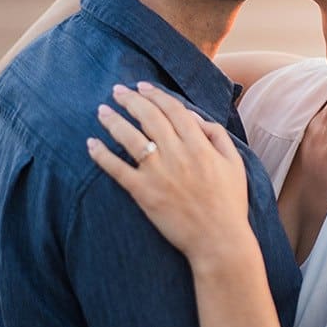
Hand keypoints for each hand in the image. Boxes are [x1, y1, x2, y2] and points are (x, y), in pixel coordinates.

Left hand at [87, 82, 250, 264]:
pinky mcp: (144, 193)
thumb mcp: (235, 163)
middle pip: (149, 117)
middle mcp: (177, 154)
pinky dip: (102, 155)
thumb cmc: (229, 203)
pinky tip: (91, 144)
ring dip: (113, 121)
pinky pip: (118, 169)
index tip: (142, 86)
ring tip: (102, 110)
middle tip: (117, 91)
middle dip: (130, 100)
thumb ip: (217, 135)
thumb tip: (195, 118)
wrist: (219, 240)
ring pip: (130, 138)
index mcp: (200, 144)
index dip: (155, 94)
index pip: (173, 109)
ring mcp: (158, 173)